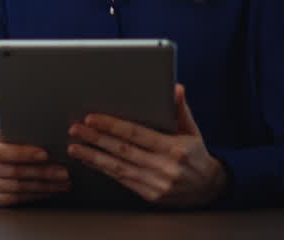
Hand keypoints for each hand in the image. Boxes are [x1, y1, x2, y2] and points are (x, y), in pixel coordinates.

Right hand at [0, 132, 69, 205]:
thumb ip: (14, 137)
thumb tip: (42, 135)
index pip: (0, 152)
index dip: (23, 153)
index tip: (45, 154)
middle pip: (12, 172)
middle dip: (42, 172)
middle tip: (63, 172)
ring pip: (16, 188)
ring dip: (43, 186)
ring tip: (62, 182)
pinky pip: (14, 200)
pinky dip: (35, 195)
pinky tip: (49, 190)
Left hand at [67, 84, 227, 207]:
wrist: (210, 188)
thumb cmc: (196, 154)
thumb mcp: (192, 130)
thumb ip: (180, 108)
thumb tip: (175, 87)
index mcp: (174, 148)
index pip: (136, 134)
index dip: (111, 126)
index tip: (91, 118)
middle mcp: (165, 167)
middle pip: (122, 150)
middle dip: (95, 139)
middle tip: (75, 129)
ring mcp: (157, 184)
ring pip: (118, 167)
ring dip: (93, 156)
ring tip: (74, 147)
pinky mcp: (150, 195)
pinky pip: (122, 180)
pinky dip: (103, 169)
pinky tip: (89, 161)